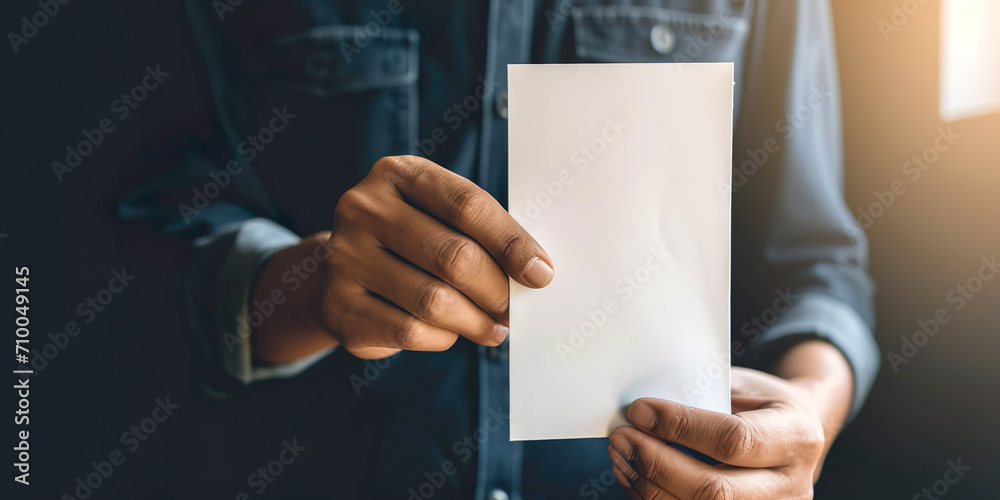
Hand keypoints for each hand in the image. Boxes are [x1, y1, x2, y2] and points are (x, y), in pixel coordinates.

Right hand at [253, 155, 553, 360]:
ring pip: (433, 300)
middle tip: (512, 309)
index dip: (511, 242)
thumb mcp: (437, 217)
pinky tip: (451, 332)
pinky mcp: (339, 306)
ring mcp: (345, 257)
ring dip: (475, 321)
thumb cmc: (410, 243)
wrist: (338, 275)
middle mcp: (363, 208)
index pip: (467, 205)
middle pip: (453, 255)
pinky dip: (443, 338)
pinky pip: (410, 331)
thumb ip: (479, 232)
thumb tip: (534, 271)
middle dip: (496, 289)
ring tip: (493, 327)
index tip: (541, 273)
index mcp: (397, 174)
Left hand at [608, 364, 844, 499]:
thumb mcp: (743, 386)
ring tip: (621, 456)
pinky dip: (656, 498)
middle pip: (713, 489)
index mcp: (796, 436)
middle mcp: (792, 485)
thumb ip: (702, 397)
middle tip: (621, 438)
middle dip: (656, 463)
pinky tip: (634, 477)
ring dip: (649, 485)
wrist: (798, 434)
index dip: (680, 427)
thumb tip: (642, 410)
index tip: (640, 411)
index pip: (733, 440)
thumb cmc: (762, 404)